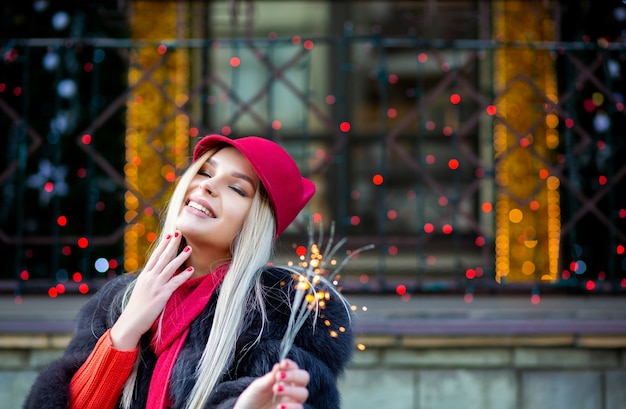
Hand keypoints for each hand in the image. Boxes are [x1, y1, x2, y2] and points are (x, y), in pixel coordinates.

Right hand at [110, 231, 193, 349]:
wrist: (130, 323)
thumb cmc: (136, 308)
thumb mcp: (141, 290)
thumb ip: (149, 281)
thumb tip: (157, 274)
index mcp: (144, 275)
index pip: (155, 256)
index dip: (163, 245)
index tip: (169, 235)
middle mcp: (149, 278)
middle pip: (163, 257)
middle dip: (172, 244)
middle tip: (180, 233)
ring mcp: (155, 285)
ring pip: (170, 267)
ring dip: (181, 256)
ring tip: (189, 248)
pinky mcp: (161, 295)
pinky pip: (175, 282)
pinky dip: (183, 275)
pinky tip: (191, 270)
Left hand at [234, 359, 309, 408]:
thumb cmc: (251, 400)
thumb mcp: (257, 388)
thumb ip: (269, 378)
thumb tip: (279, 365)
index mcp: (283, 380)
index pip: (294, 368)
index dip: (291, 365)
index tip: (283, 363)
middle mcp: (290, 390)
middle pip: (304, 378)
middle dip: (294, 375)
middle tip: (279, 376)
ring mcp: (291, 402)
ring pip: (303, 393)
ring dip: (291, 390)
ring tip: (276, 390)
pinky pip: (300, 408)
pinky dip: (291, 406)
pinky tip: (280, 407)